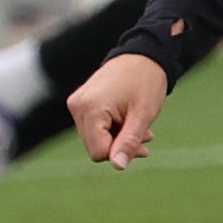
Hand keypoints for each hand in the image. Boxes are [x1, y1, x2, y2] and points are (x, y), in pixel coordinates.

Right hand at [68, 51, 172, 168]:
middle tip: (146, 137)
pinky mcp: (80, 102)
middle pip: (95, 146)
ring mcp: (76, 103)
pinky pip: (93, 126)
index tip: (143, 144)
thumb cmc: (146, 82)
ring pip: (95, 138)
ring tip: (139, 127)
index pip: (99, 151)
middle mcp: (77, 106)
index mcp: (90, 109)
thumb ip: (129, 141)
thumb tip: (118, 166)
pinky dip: (111, 128)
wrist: (143, 55)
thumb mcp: (143, 115)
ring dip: (118, 137)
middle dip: (120, 145)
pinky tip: (128, 121)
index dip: (121, 152)